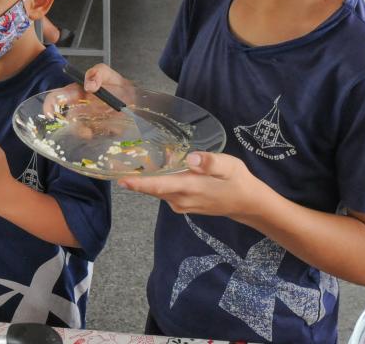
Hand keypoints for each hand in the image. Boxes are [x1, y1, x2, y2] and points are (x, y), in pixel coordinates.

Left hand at [120, 152, 256, 216]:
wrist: (246, 203)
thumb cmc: (237, 180)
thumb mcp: (230, 165)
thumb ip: (210, 162)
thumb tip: (191, 158)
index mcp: (189, 187)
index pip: (158, 186)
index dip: (139, 183)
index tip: (121, 179)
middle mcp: (180, 199)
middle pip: (152, 189)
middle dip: (135, 179)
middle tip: (118, 163)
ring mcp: (180, 204)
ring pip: (157, 191)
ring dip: (145, 180)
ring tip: (132, 163)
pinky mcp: (182, 205)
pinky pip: (164, 193)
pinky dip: (157, 183)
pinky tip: (157, 170)